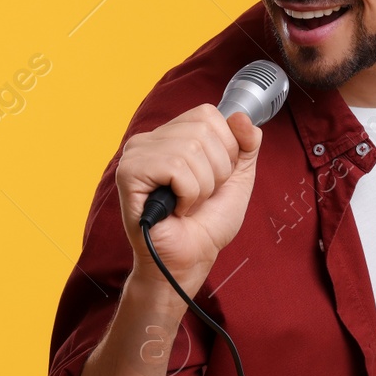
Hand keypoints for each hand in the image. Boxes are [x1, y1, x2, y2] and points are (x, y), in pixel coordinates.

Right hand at [117, 105, 261, 297]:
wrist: (190, 261)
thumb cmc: (207, 224)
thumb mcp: (238, 178)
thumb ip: (245, 145)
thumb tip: (240, 115)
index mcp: (172, 135)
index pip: (208, 114)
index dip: (225, 148)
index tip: (215, 178)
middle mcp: (150, 139)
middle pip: (203, 130)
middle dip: (217, 171)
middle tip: (200, 196)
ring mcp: (136, 155)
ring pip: (192, 149)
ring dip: (202, 187)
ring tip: (187, 205)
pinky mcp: (129, 174)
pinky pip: (176, 168)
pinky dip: (188, 195)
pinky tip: (175, 210)